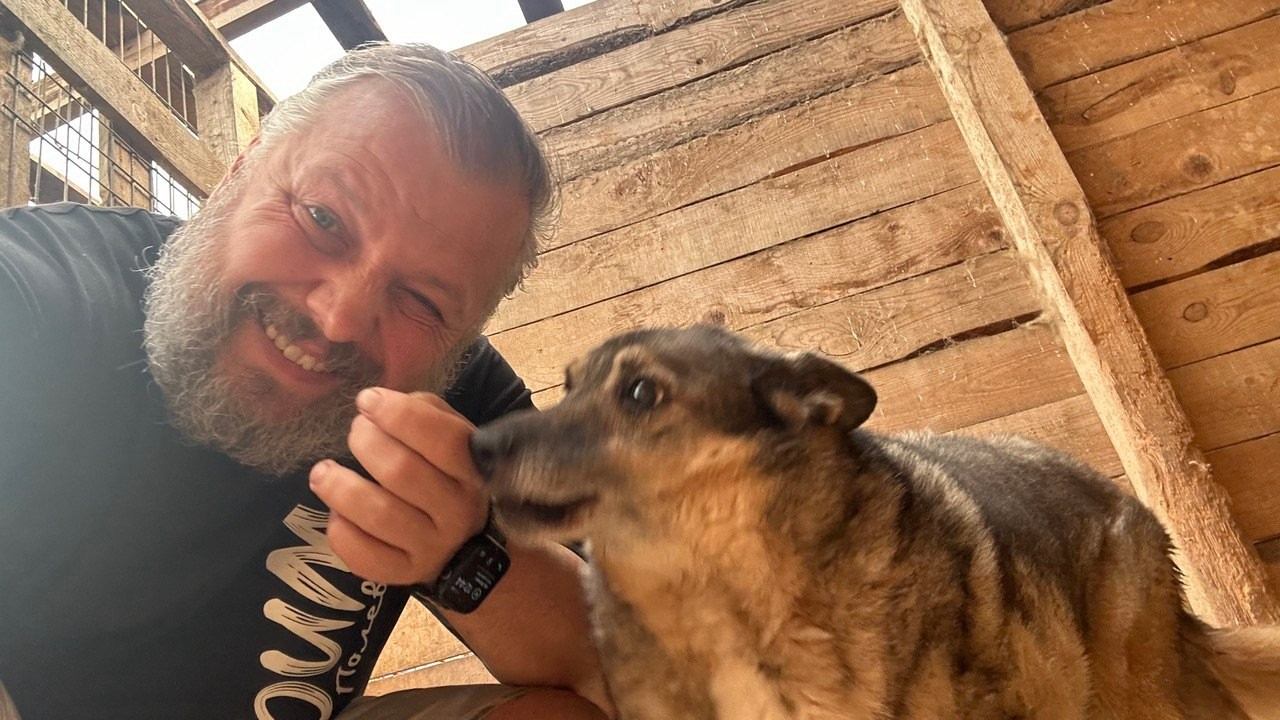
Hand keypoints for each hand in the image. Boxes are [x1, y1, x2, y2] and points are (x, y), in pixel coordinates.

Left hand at [308, 387, 488, 585]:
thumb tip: (382, 403)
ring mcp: (432, 546)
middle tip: (355, 432)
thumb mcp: (455, 437)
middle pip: (402, 472)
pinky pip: (365, 556)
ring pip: (379, 515)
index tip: (368, 401)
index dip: (399, 414)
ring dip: (340, 488)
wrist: (465, 544)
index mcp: (473, 470)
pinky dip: (342, 531)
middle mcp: (457, 510)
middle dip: (367, 443)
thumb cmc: (449, 476)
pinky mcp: (406, 574)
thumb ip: (425, 413)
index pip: (441, 438)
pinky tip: (338, 514)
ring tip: (323, 472)